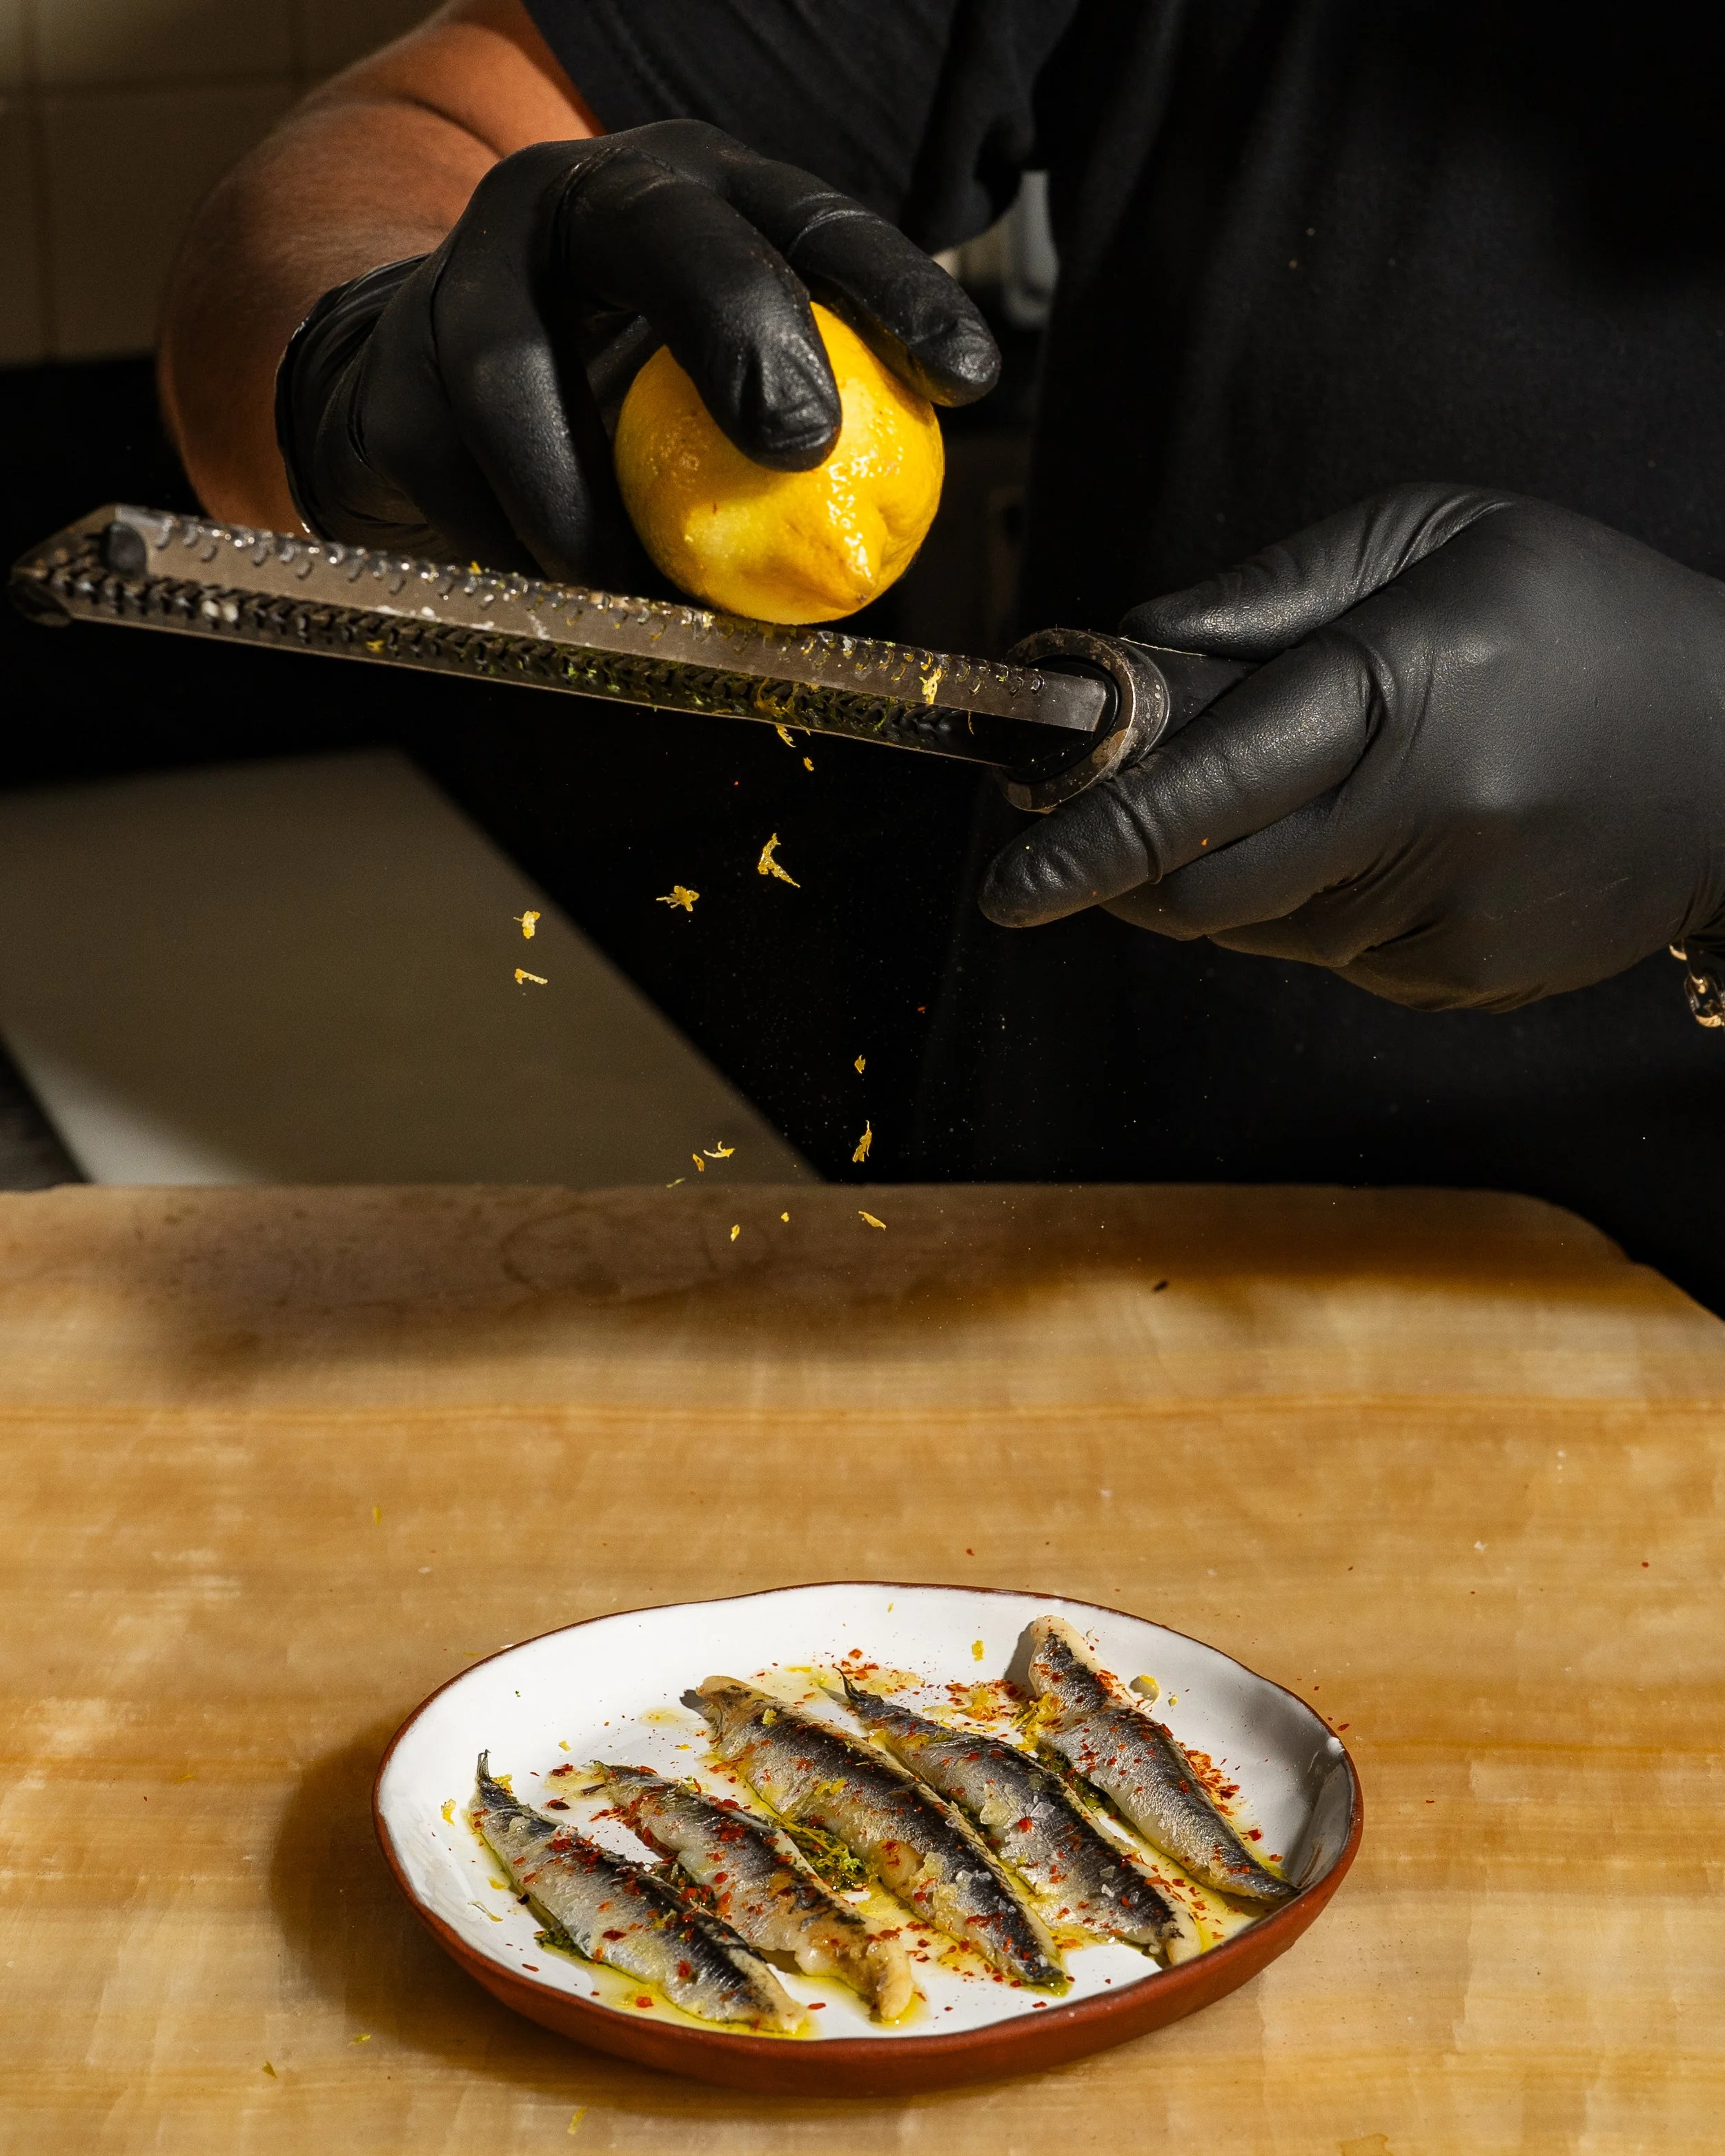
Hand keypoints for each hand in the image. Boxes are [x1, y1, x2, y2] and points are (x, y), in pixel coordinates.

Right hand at [275, 120, 997, 581]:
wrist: (413, 379)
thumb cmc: (603, 389)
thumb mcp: (703, 383)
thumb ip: (785, 433)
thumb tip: (887, 538)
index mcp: (685, 195)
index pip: (807, 220)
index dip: (892, 290)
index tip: (969, 378)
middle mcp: (571, 201)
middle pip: (663, 235)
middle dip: (739, 330)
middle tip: (802, 447)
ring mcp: (463, 278)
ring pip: (517, 383)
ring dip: (589, 510)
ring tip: (644, 589)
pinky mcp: (387, 376)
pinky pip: (454, 483)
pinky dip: (518, 553)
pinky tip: (563, 590)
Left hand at [981, 484, 1724, 1010]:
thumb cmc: (1584, 618)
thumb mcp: (1436, 539)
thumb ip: (1271, 596)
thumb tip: (1131, 653)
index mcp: (1408, 686)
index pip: (1210, 782)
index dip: (1093, 837)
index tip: (1010, 882)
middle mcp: (1426, 818)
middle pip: (1202, 888)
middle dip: (1137, 861)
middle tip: (1133, 807)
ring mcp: (1447, 918)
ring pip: (1255, 931)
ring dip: (1234, 874)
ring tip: (1330, 790)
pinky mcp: (1461, 980)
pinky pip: (1326, 962)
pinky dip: (1314, 909)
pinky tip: (1395, 842)